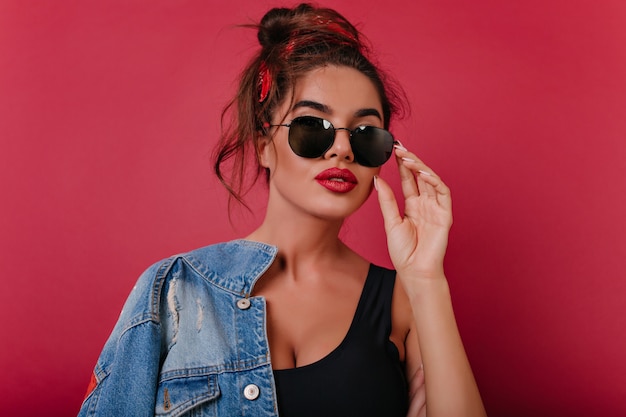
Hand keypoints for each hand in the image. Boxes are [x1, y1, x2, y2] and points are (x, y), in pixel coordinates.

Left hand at [375, 144, 452, 278]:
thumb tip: (378, 180)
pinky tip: (423, 173)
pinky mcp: (445, 214)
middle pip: (419, 176)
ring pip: (431, 180)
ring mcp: (436, 208)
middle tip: (399, 147)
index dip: (401, 165)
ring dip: (420, 167)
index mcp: (412, 206)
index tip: (392, 150)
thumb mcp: (391, 222)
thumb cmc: (403, 252)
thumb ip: (387, 200)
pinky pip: (443, 193)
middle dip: (410, 160)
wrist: (415, 271)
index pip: (408, 180)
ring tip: (407, 157)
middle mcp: (425, 204)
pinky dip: (434, 181)